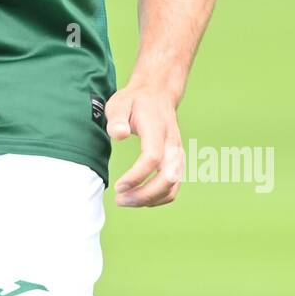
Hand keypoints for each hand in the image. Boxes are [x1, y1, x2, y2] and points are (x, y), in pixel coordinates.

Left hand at [105, 82, 184, 206]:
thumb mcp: (120, 103)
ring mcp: (177, 155)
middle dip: (144, 194)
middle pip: (168, 177)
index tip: (118, 186)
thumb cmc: (135, 101)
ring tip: (126, 201)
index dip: (137, 176)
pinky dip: (157, 198)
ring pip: (172, 186)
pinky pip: (173, 188)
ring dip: (150, 199)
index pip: (153, 157)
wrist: (157, 95)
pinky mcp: (177, 163)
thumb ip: (117, 118)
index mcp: (158, 128)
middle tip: (120, 200)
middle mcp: (172, 144)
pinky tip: (138, 198)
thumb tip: (119, 134)